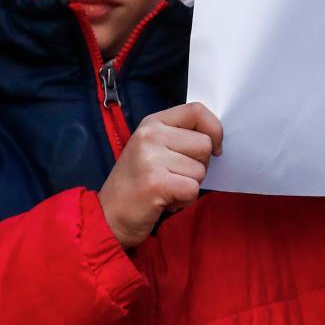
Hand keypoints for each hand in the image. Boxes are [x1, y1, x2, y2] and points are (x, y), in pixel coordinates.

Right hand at [98, 103, 222, 249]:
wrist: (109, 214)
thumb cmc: (138, 182)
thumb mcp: (153, 148)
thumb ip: (180, 137)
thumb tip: (216, 140)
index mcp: (152, 123)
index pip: (196, 110)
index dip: (214, 129)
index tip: (214, 148)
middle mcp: (150, 135)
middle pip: (204, 144)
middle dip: (199, 165)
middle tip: (175, 176)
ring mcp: (151, 158)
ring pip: (200, 170)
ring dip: (189, 186)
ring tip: (166, 189)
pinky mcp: (156, 183)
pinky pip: (193, 189)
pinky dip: (184, 201)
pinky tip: (165, 201)